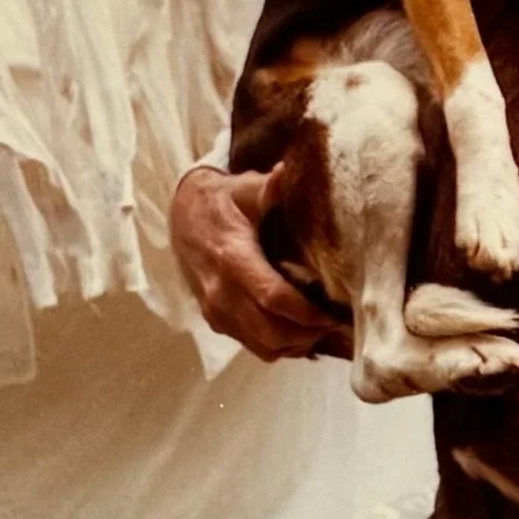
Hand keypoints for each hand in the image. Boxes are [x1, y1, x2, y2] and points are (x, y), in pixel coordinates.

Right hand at [169, 165, 334, 360]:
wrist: (181, 218)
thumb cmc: (222, 201)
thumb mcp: (244, 188)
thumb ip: (269, 187)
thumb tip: (288, 172)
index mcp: (232, 258)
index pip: (274, 298)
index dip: (307, 313)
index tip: (335, 314)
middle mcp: (221, 292)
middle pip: (271, 331)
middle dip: (308, 334)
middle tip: (337, 324)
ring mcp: (216, 310)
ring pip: (262, 346)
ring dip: (296, 345)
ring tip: (323, 330)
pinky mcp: (215, 320)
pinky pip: (252, 345)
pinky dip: (280, 346)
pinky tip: (302, 333)